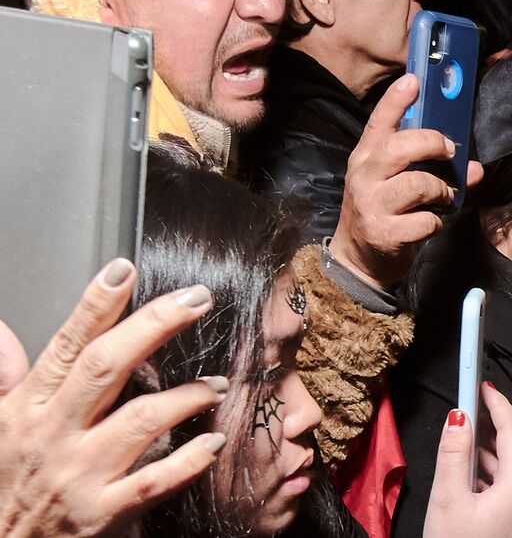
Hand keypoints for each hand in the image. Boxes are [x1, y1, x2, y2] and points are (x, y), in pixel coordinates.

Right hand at [0, 259, 228, 537]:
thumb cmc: (5, 482)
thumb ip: (5, 374)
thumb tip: (3, 331)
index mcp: (29, 408)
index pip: (67, 345)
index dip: (94, 305)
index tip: (123, 269)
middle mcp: (54, 436)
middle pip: (106, 367)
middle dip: (155, 326)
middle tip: (196, 299)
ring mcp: (81, 475)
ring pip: (140, 420)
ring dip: (187, 394)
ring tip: (219, 382)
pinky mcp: (104, 513)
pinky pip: (156, 481)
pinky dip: (190, 459)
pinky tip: (213, 441)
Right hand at [332, 74, 484, 288]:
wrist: (357, 258)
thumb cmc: (382, 209)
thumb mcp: (395, 181)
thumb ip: (431, 167)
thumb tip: (474, 168)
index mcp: (366, 155)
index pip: (379, 121)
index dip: (396, 99)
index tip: (414, 80)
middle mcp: (364, 175)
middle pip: (400, 147)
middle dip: (432, 144)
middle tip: (449, 151)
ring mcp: (371, 204)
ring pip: (417, 183)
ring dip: (440, 189)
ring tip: (443, 196)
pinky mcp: (384, 232)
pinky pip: (425, 220)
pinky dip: (436, 221)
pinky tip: (430, 221)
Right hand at [424, 383, 511, 537]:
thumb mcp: (447, 499)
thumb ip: (453, 453)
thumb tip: (457, 417)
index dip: (496, 402)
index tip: (482, 383)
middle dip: (492, 423)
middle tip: (471, 403)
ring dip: (489, 447)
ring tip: (464, 434)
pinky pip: (510, 481)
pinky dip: (490, 469)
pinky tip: (469, 469)